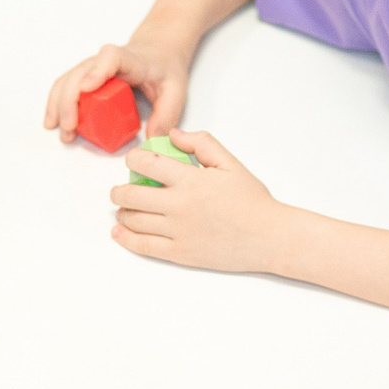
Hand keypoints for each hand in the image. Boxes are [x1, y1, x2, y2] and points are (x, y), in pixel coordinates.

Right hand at [44, 41, 192, 142]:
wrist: (157, 49)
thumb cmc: (165, 68)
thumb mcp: (176, 91)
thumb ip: (167, 115)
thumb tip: (152, 139)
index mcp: (130, 59)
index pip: (111, 58)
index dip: (97, 71)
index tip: (87, 88)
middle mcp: (106, 60)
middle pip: (80, 73)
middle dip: (70, 101)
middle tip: (70, 127)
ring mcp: (92, 66)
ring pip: (68, 79)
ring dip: (59, 104)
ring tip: (60, 130)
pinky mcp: (86, 75)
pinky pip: (66, 85)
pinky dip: (57, 102)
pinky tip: (53, 121)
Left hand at [108, 130, 286, 273]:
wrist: (269, 237)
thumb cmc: (252, 200)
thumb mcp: (230, 163)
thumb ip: (201, 143)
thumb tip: (172, 135)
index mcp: (191, 180)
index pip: (147, 164)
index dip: (133, 159)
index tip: (133, 161)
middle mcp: (179, 206)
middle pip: (131, 196)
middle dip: (119, 190)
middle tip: (121, 189)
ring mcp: (178, 232)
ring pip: (134, 221)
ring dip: (122, 212)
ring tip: (124, 209)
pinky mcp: (180, 253)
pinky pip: (143, 246)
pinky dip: (125, 238)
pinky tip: (119, 231)